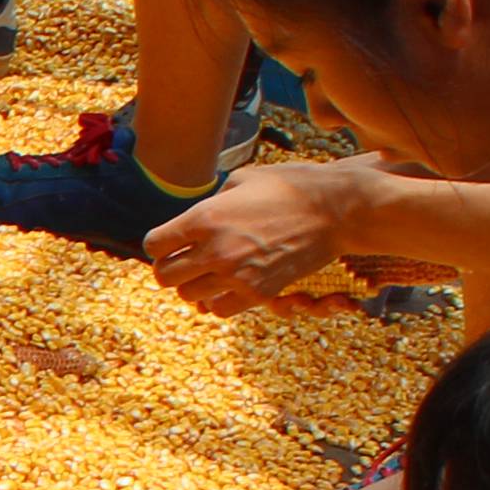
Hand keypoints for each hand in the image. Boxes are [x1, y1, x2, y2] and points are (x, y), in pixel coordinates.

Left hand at [145, 157, 380, 315]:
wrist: (336, 210)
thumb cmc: (290, 187)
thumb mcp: (243, 179)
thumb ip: (211, 202)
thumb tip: (192, 222)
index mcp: (204, 217)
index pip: (154, 245)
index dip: (160, 244)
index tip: (172, 243)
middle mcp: (215, 249)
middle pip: (164, 276)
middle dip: (170, 268)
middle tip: (186, 261)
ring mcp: (236, 274)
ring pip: (189, 296)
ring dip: (195, 285)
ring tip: (210, 272)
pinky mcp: (258, 293)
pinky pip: (218, 309)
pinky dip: (217, 301)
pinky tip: (228, 286)